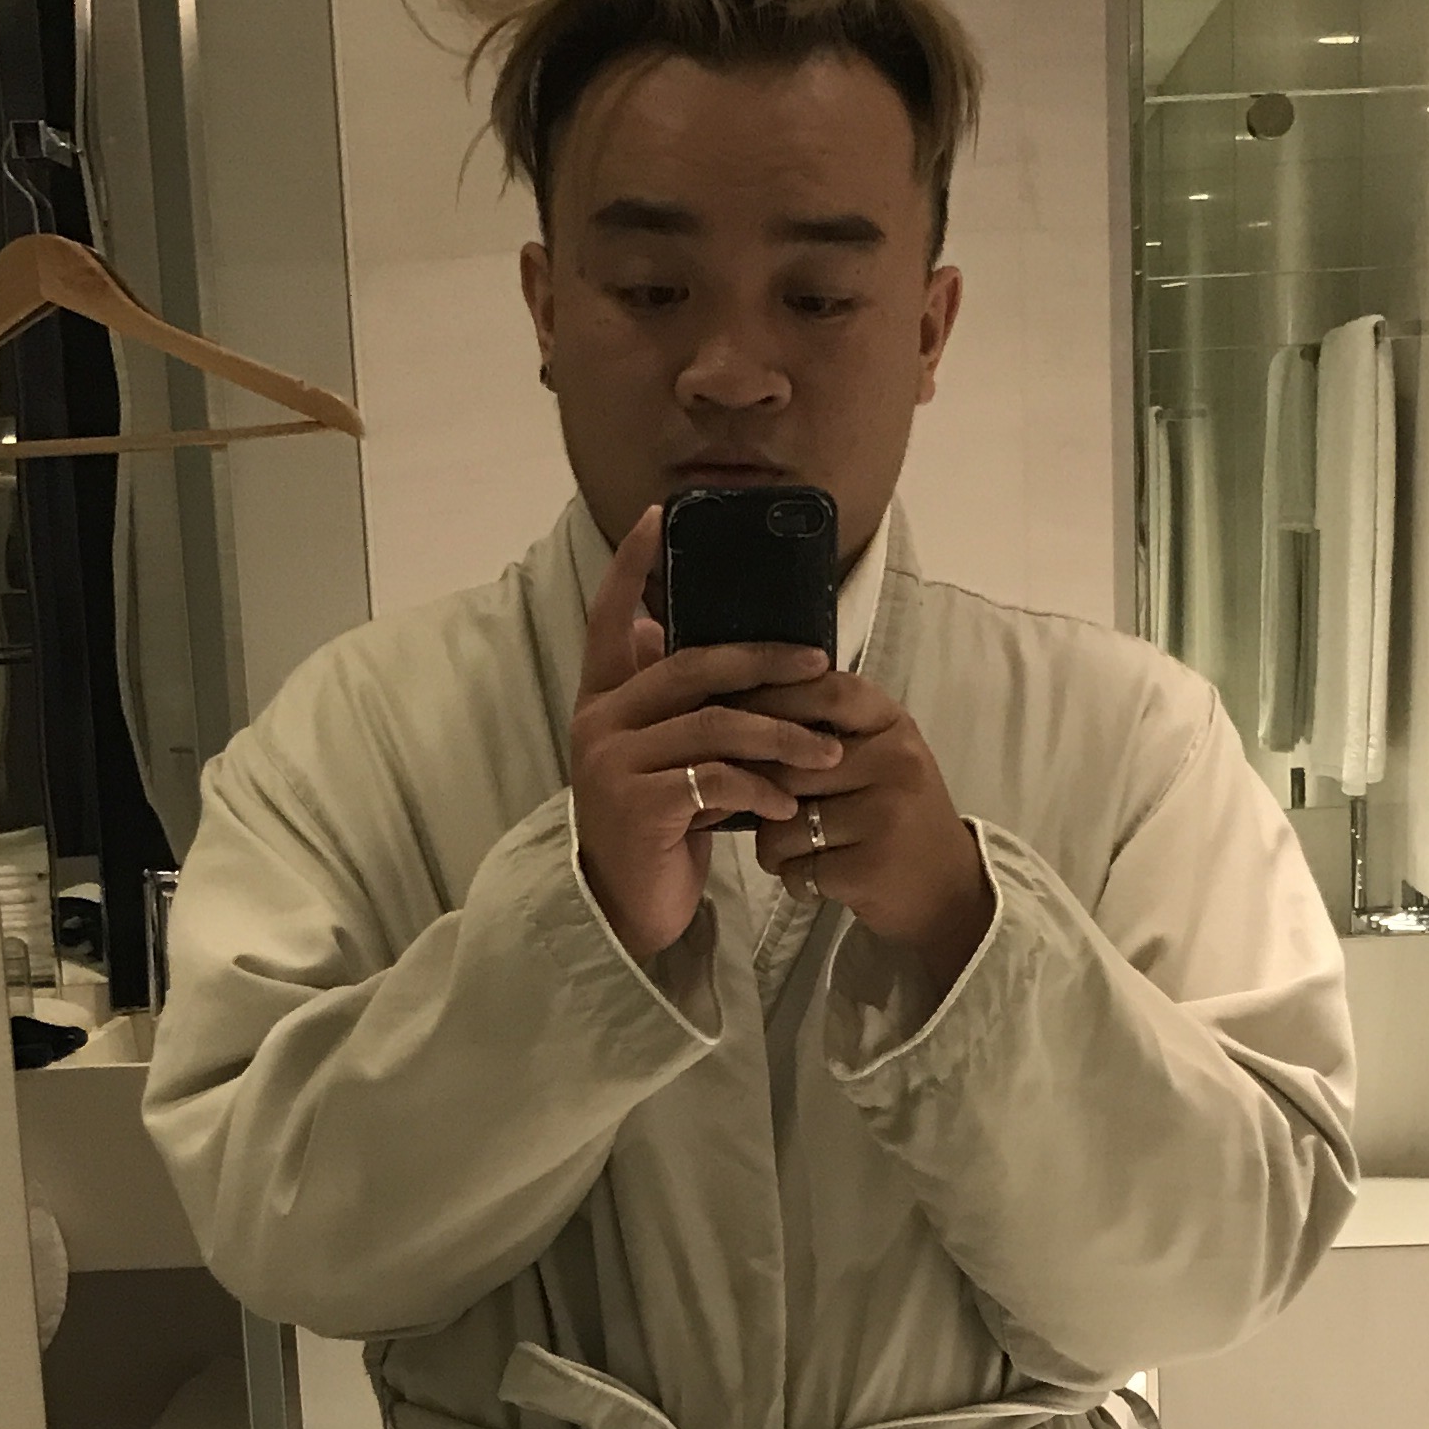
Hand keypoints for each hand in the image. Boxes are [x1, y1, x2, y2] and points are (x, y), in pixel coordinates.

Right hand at [568, 504, 841, 961]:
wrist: (626, 912)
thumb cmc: (656, 830)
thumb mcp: (665, 759)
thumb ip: (675, 706)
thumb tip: (689, 636)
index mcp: (603, 701)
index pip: (608, 619)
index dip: (630, 567)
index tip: (655, 515)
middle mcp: (599, 722)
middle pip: (691, 665)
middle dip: (764, 660)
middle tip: (821, 664)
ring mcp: (614, 762)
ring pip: (716, 724)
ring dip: (783, 735)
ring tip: (829, 752)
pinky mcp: (639, 805)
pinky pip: (718, 779)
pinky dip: (763, 788)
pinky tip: (789, 804)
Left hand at [744, 671, 991, 997]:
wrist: (950, 890)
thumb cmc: (899, 815)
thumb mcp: (881, 756)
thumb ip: (828, 730)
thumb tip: (743, 708)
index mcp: (895, 725)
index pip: (829, 692)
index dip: (777, 699)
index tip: (738, 714)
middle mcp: (897, 762)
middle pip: (791, 766)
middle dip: (759, 793)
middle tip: (758, 810)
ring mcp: (886, 816)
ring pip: (785, 822)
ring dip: (773, 846)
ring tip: (792, 852)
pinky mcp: (871, 868)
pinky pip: (799, 867)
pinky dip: (794, 879)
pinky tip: (813, 879)